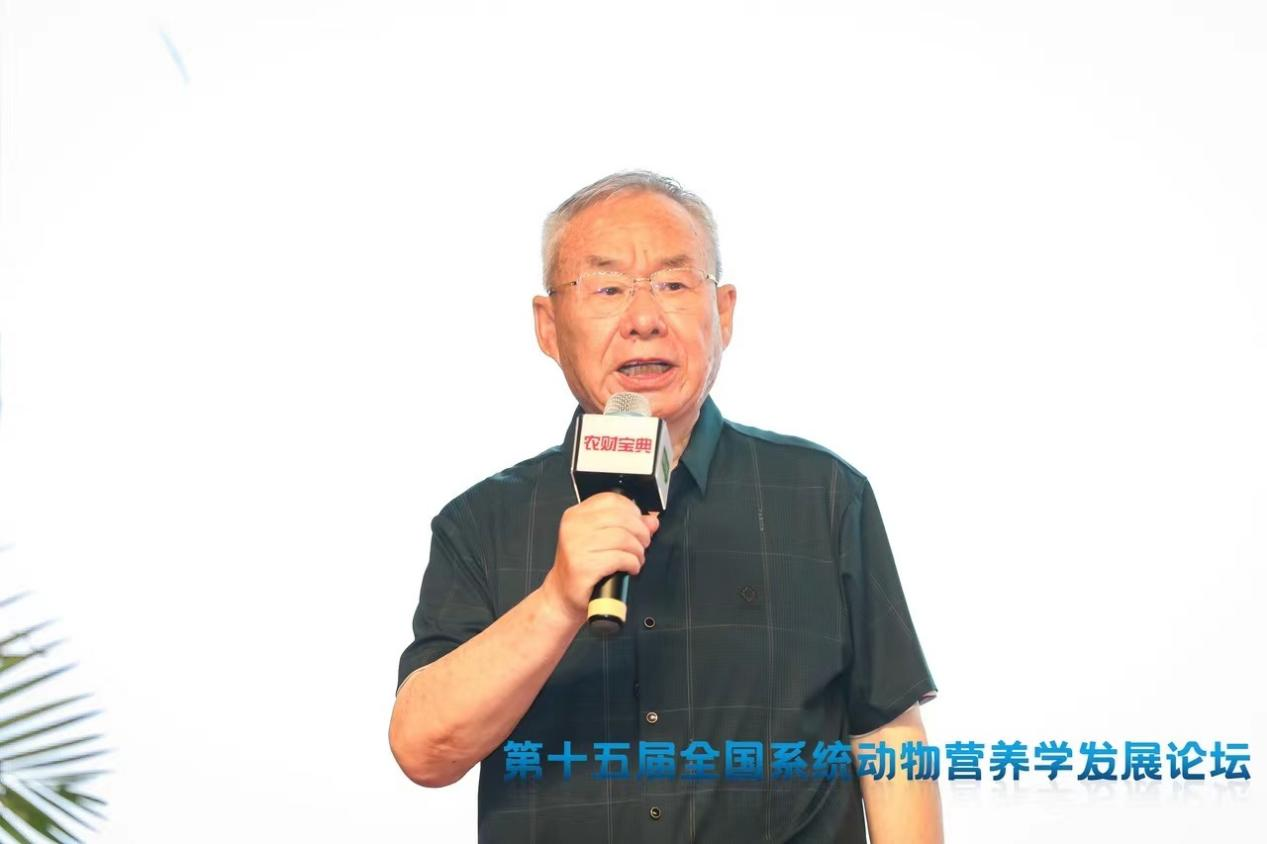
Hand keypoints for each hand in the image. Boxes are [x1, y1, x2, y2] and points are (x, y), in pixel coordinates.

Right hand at [540, 492, 659, 625]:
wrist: (562, 595)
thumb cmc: (582, 566)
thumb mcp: (601, 540)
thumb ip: (626, 527)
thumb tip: (651, 521)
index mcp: (576, 515)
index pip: (610, 499)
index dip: (632, 510)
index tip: (639, 523)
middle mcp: (574, 527)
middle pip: (621, 518)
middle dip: (640, 532)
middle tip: (643, 544)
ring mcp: (576, 546)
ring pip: (623, 538)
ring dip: (638, 550)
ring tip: (637, 558)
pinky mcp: (583, 566)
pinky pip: (620, 558)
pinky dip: (632, 563)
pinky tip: (631, 568)